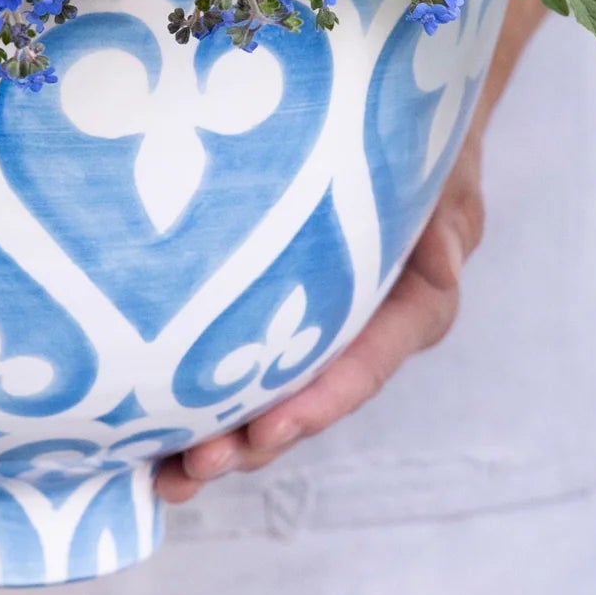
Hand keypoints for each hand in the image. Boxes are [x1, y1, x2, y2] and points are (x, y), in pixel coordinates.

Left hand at [154, 128, 483, 504]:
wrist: (388, 120)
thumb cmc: (420, 143)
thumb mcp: (446, 178)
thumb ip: (446, 227)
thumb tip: (445, 261)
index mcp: (413, 309)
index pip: (365, 366)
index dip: (318, 403)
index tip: (268, 430)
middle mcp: (363, 334)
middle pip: (309, 401)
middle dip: (255, 440)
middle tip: (200, 465)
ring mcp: (318, 332)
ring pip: (271, 398)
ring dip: (221, 439)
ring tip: (169, 475)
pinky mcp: (280, 317)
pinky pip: (243, 363)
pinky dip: (199, 401)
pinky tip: (149, 433)